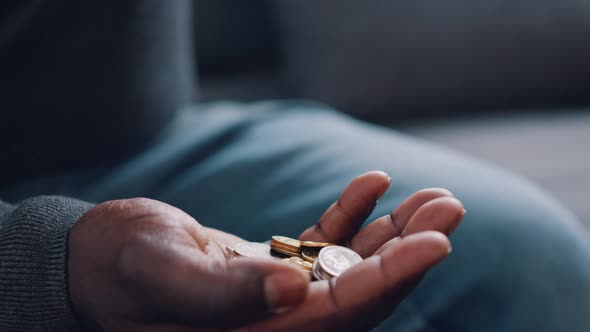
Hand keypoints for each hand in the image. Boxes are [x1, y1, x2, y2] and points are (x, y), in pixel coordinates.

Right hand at [68, 171, 464, 330]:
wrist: (97, 260)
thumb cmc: (117, 267)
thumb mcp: (162, 274)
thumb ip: (224, 292)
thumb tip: (295, 288)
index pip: (343, 314)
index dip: (394, 279)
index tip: (438, 241)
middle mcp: (278, 327)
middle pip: (362, 292)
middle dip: (410, 251)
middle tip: (450, 207)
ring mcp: (277, 299)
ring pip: (351, 268)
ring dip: (393, 232)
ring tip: (433, 197)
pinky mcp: (271, 272)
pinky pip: (322, 245)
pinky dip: (349, 217)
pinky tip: (373, 185)